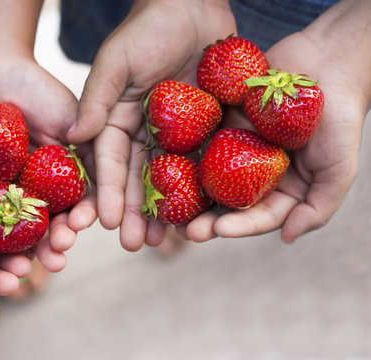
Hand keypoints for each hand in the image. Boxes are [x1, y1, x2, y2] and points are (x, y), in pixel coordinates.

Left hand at [0, 6, 96, 270]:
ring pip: (20, 228)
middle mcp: (39, 185)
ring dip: (28, 251)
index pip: (78, 203)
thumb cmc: (36, 88)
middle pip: (50, 223)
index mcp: (64, 173)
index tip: (86, 226)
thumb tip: (112, 188)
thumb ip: (92, 151)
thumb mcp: (74, 118)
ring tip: (30, 268)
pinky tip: (0, 254)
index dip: (83, 218)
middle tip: (57, 257)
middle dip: (55, 242)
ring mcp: (10, 188)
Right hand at [67, 0, 235, 249]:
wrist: (194, 5)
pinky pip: (206, 163)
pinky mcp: (208, 128)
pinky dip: (204, 190)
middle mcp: (146, 132)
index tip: (105, 222)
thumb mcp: (116, 60)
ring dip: (167, 211)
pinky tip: (203, 214)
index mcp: (118, 119)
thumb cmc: (150, 27)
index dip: (107, 192)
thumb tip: (74, 136)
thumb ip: (97, 98)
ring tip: (164, 243)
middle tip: (134, 246)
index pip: (109, 162)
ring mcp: (178, 133)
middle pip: (138, 179)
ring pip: (171, 179)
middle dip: (134, 213)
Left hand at [185, 1, 370, 242]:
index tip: (218, 230)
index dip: (238, 226)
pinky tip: (165, 166)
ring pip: (208, 177)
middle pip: (226, 203)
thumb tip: (288, 239)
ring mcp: (235, 149)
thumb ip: (318, 206)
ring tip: (167, 210)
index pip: (257, 216)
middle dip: (205, 219)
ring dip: (188, 195)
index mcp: (281, 189)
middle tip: (184, 230)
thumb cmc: (339, 118)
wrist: (327, 63)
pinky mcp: (221, 124)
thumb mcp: (338, 168)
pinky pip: (201, 141)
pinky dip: (184, 156)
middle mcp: (254, 174)